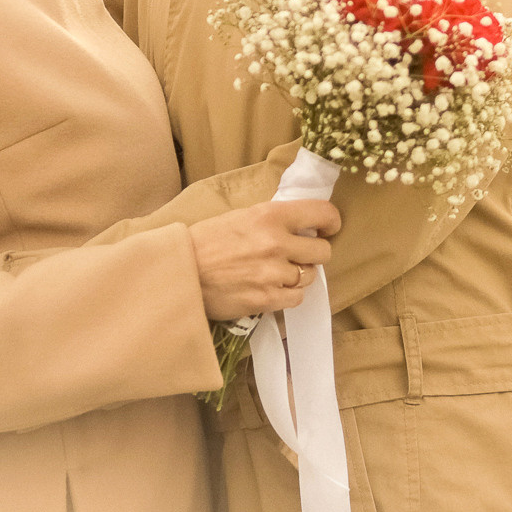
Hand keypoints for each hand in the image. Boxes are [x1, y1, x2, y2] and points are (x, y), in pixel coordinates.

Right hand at [187, 199, 339, 322]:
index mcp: (269, 215)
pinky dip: (287, 295)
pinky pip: (296, 298)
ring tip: (277, 273)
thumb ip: (271, 220)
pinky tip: (271, 289)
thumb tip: (299, 226)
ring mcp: (274, 274)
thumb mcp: (240, 216)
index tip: (327, 228)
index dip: (331, 222)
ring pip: (310, 277)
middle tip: (299, 255)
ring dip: (298, 276)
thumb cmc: (205, 241)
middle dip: (314, 253)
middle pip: (323, 251)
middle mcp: (276, 243)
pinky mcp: (267, 299)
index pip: (322, 213)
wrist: (180, 271)